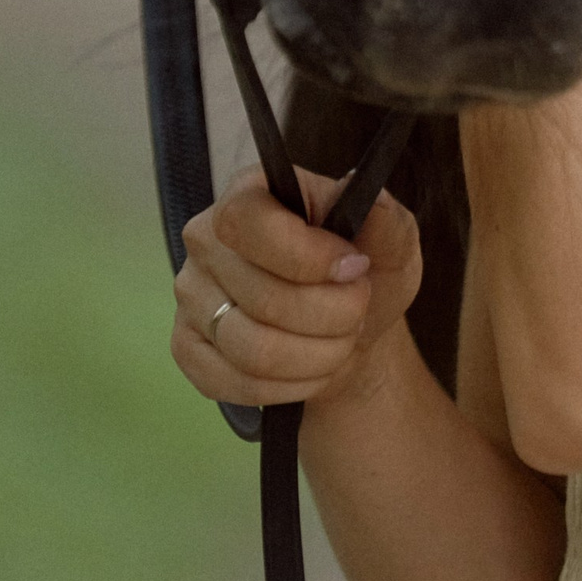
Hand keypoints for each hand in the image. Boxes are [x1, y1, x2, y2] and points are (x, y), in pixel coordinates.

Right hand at [172, 167, 421, 411]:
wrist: (348, 328)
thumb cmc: (364, 273)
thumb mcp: (393, 242)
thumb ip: (386, 219)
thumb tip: (367, 196)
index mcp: (249, 193)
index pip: (250, 223)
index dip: (308, 257)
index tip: (356, 268)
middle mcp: (205, 238)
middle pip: (262, 297)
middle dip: (331, 316)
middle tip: (359, 312)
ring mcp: (191, 295)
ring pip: (251, 348)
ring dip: (316, 356)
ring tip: (342, 343)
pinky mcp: (187, 347)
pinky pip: (235, 383)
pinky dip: (289, 387)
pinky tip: (312, 369)